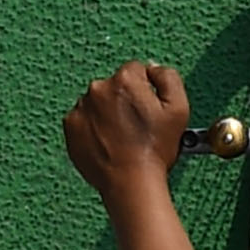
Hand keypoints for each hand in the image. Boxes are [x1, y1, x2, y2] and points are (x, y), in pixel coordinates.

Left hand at [62, 61, 188, 201]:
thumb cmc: (155, 149)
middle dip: (125, 101)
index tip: (148, 109)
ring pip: (98, 103)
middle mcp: (98, 88)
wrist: (130, 182)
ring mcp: (81, 107)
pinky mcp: (70, 126)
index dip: (146, 90)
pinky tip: (108, 142)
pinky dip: (93, 128)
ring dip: (108, 114)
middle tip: (137, 127)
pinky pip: (83, 119)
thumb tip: (153, 68)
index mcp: (125, 80)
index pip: (136, 71)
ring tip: (122, 137)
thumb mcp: (179, 108)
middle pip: (115, 86)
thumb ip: (169, 77)